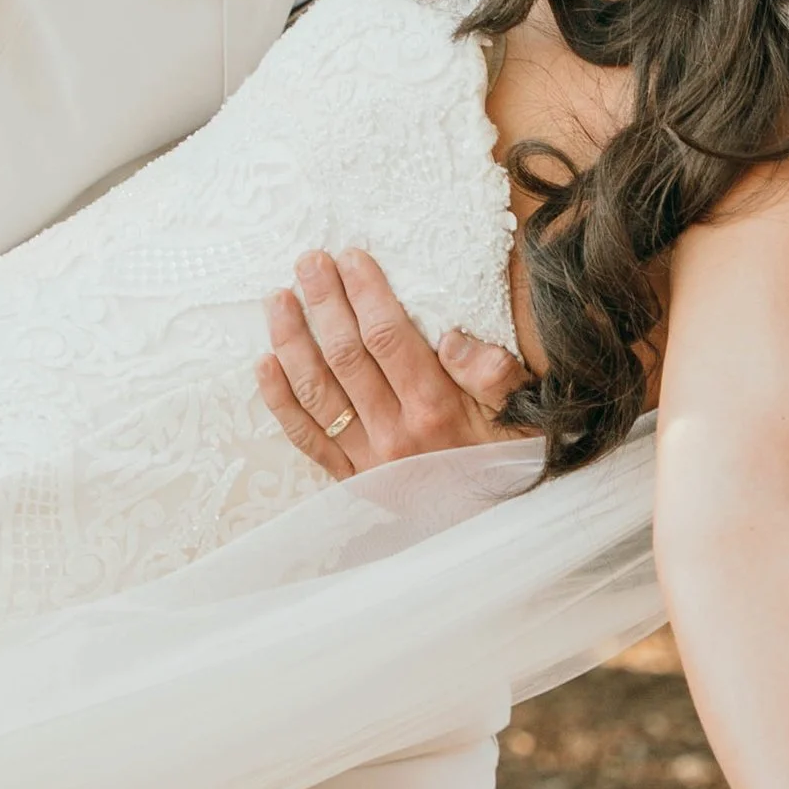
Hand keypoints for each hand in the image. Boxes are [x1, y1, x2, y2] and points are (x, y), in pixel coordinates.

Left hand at [256, 248, 526, 476]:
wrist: (497, 531)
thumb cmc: (512, 462)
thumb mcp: (525, 416)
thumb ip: (495, 375)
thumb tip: (452, 337)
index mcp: (436, 409)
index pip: (387, 337)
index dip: (365, 293)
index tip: (351, 257)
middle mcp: (394, 434)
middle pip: (345, 356)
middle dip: (324, 303)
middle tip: (308, 262)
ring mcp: (367, 460)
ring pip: (316, 391)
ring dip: (292, 341)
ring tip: (278, 300)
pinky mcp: (352, 481)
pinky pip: (306, 437)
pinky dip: (280, 401)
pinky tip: (264, 364)